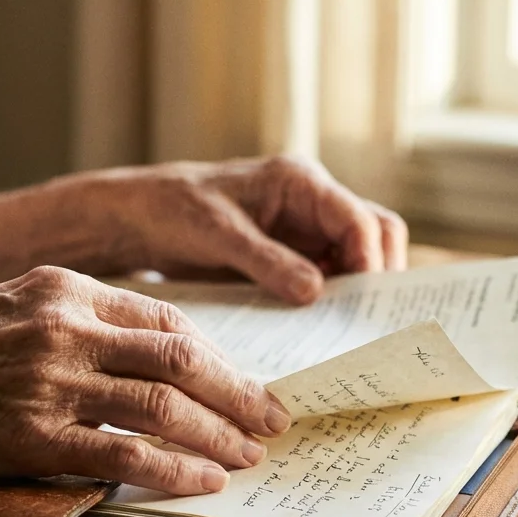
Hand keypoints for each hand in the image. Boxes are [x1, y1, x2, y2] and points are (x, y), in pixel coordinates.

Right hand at [0, 266, 291, 493]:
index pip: (165, 319)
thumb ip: (74, 320)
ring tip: (249, 455)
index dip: (215, 355)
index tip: (241, 380)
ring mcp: (49, 383)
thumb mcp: (8, 305)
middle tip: (273, 418)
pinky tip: (204, 482)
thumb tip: (142, 354)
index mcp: (63, 288)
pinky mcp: (31, 438)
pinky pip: (124, 455)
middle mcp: (64, 328)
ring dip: (218, 433)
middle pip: (180, 359)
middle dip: (238, 392)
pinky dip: (174, 470)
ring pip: (163, 406)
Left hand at [100, 155, 407, 303]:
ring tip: (347, 334)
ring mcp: (304, 231)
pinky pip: (328, 279)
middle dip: (376, 277)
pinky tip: (320, 333)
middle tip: (366, 323)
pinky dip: (331, 304)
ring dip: (355, 294)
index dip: (372, 260)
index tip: (365, 302)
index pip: (361, 220)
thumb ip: (267, 261)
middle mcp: (312, 204)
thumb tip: (316, 293)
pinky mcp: (292, 258)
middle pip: (374, 236)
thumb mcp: (219, 236)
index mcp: (300, 182)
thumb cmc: (175, 211)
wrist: (140, 219)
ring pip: (355, 261)